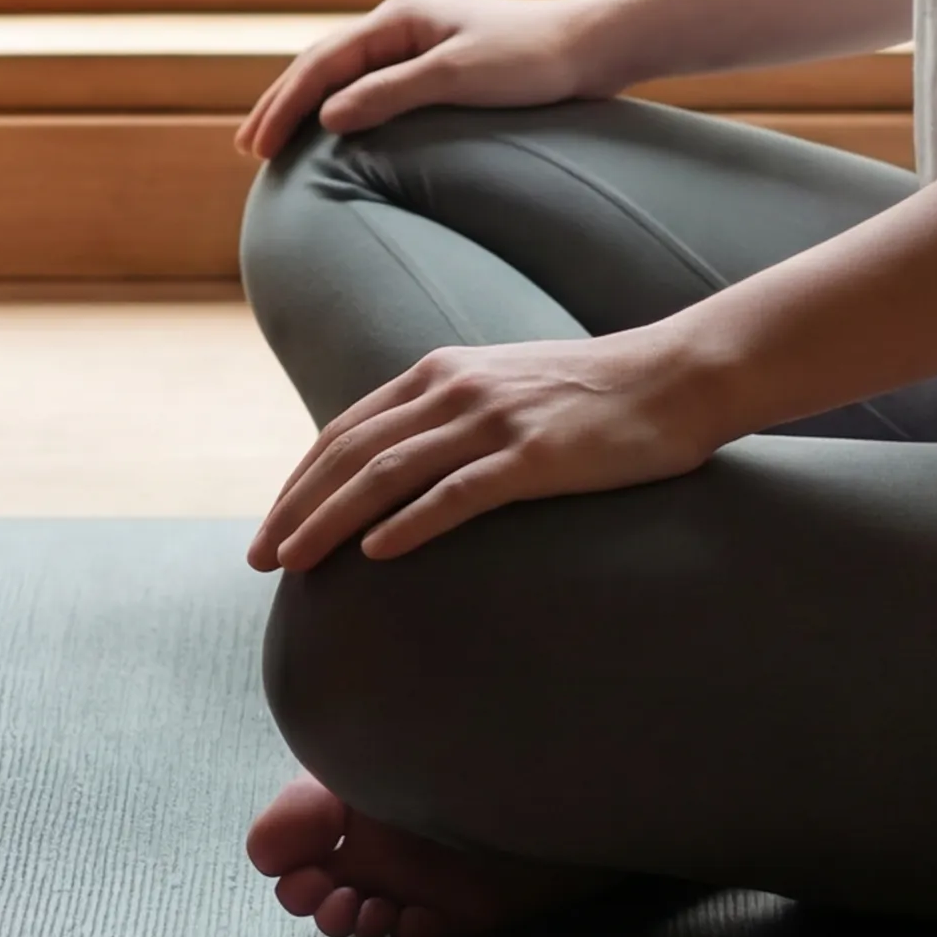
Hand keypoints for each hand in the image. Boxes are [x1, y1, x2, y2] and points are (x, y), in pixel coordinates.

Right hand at [234, 0, 615, 159]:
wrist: (590, 47)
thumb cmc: (529, 59)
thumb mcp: (456, 77)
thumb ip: (390, 93)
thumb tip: (328, 115)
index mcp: (398, 19)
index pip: (322, 64)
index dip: (285, 106)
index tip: (257, 148)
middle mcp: (402, 25)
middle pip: (324, 66)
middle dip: (282, 105)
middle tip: (247, 150)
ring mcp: (419, 44)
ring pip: (345, 75)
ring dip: (307, 107)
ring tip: (275, 142)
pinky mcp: (439, 65)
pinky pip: (372, 86)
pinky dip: (342, 108)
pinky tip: (334, 133)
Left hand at [249, 329, 736, 569]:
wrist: (674, 377)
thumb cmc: (592, 395)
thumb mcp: (504, 387)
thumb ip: (451, 416)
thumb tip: (402, 468)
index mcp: (442, 372)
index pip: (346, 430)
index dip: (300, 481)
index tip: (271, 528)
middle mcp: (456, 389)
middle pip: (351, 453)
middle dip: (297, 508)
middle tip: (261, 560)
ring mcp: (494, 421)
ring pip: (387, 472)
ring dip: (330, 520)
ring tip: (295, 564)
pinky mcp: (534, 456)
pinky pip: (457, 493)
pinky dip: (410, 522)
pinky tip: (377, 553)